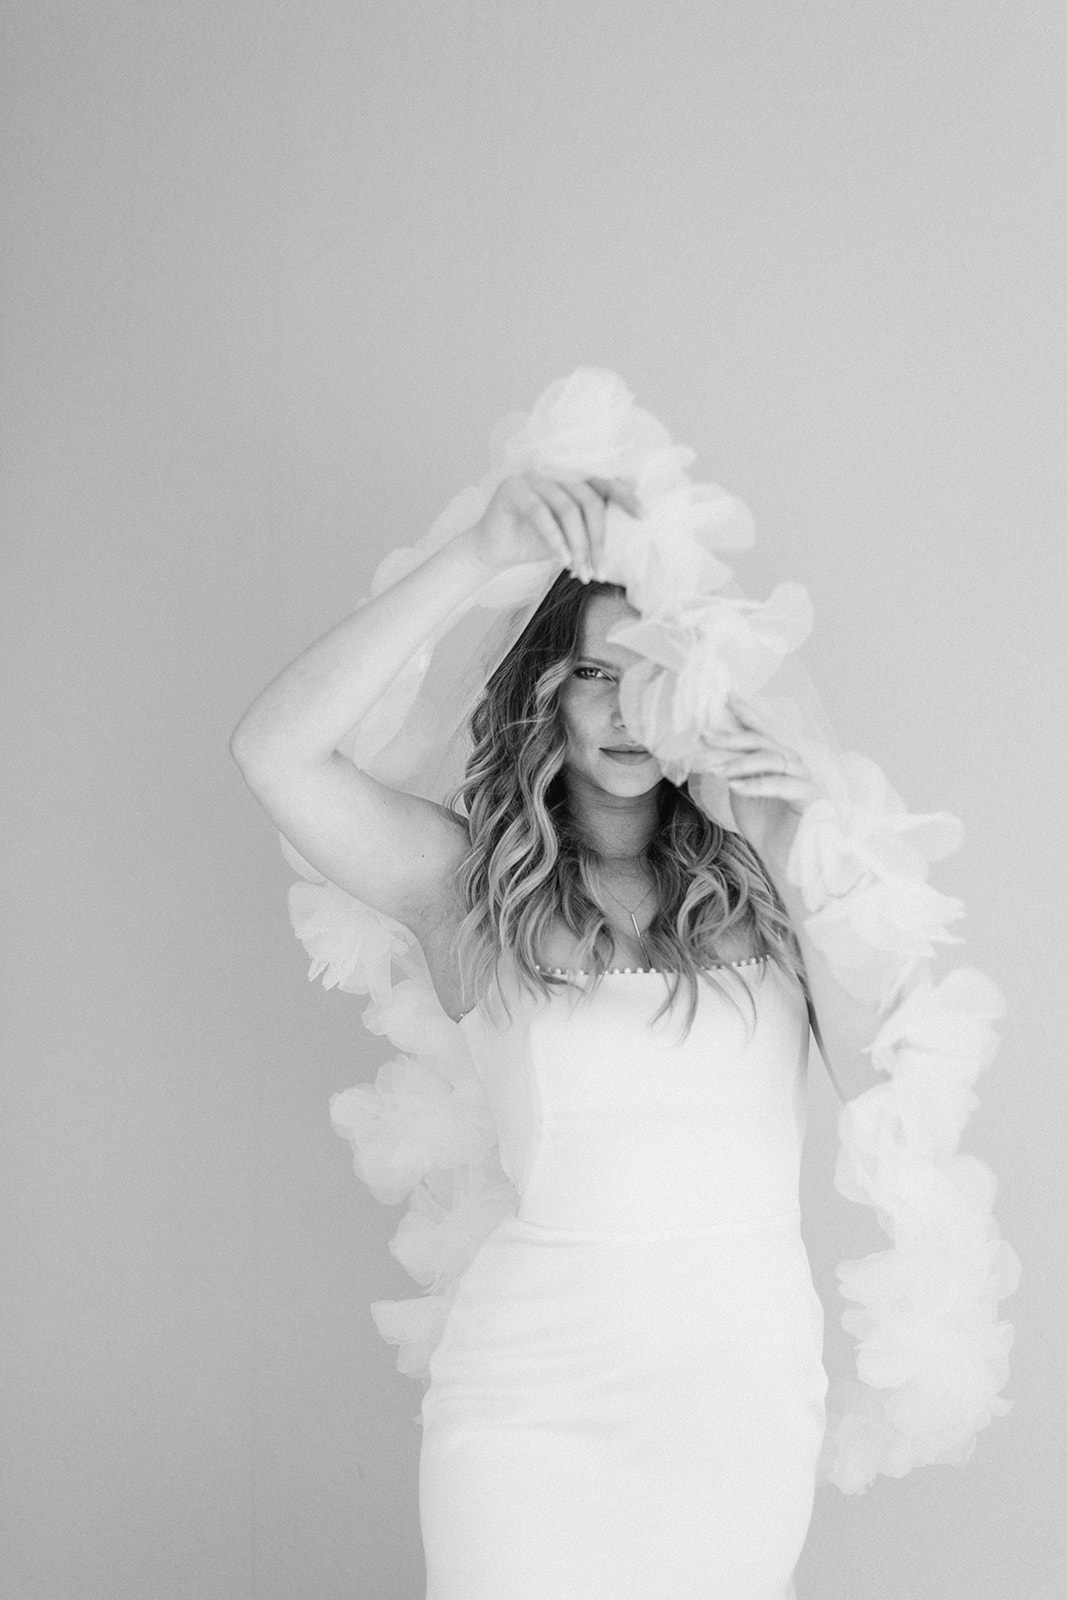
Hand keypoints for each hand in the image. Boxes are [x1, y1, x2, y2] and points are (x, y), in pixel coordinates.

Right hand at [464, 471, 642, 580]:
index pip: (603, 482)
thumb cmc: (532, 543)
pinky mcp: (512, 488)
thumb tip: (627, 535)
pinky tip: (563, 562)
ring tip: (582, 573)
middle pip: (588, 499)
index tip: (643, 516)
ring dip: (578, 545)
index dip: (624, 497)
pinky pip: (541, 514)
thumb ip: (591, 527)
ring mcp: (532, 477)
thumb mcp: (569, 536)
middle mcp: (553, 471)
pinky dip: (555, 541)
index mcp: (570, 477)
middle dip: (599, 538)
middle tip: (602, 569)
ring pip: (567, 508)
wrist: (492, 551)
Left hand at [711, 693, 820, 868]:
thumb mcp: (741, 790)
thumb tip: (710, 747)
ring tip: (717, 770)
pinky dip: (758, 784)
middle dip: (733, 736)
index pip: (762, 730)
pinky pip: (783, 785)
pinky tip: (736, 786)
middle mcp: (792, 762)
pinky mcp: (809, 798)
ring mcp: (803, 778)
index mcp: (777, 758)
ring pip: (773, 759)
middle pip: (764, 740)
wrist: (783, 858)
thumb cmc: (765, 824)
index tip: (726, 696)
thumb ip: (732, 767)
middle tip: (706, 735)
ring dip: (742, 762)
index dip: (747, 712)